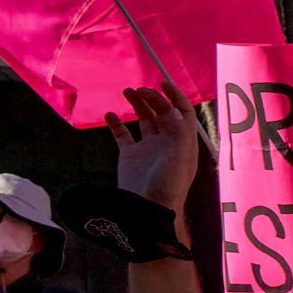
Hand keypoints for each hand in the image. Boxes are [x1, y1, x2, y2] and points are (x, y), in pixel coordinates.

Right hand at [113, 81, 204, 217]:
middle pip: (162, 113)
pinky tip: (110, 114)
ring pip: (144, 120)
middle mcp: (167, 143)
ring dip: (137, 105)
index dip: (175, 97)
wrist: (147, 209)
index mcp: (182, 142)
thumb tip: (174, 109)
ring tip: (127, 92)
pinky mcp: (130, 156)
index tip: (162, 84)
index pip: (182, 113)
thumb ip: (178, 131)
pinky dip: (117, 123)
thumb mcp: (180, 157)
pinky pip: (122, 135)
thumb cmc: (168, 185)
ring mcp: (148, 149)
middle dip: (152, 99)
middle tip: (137, 90)